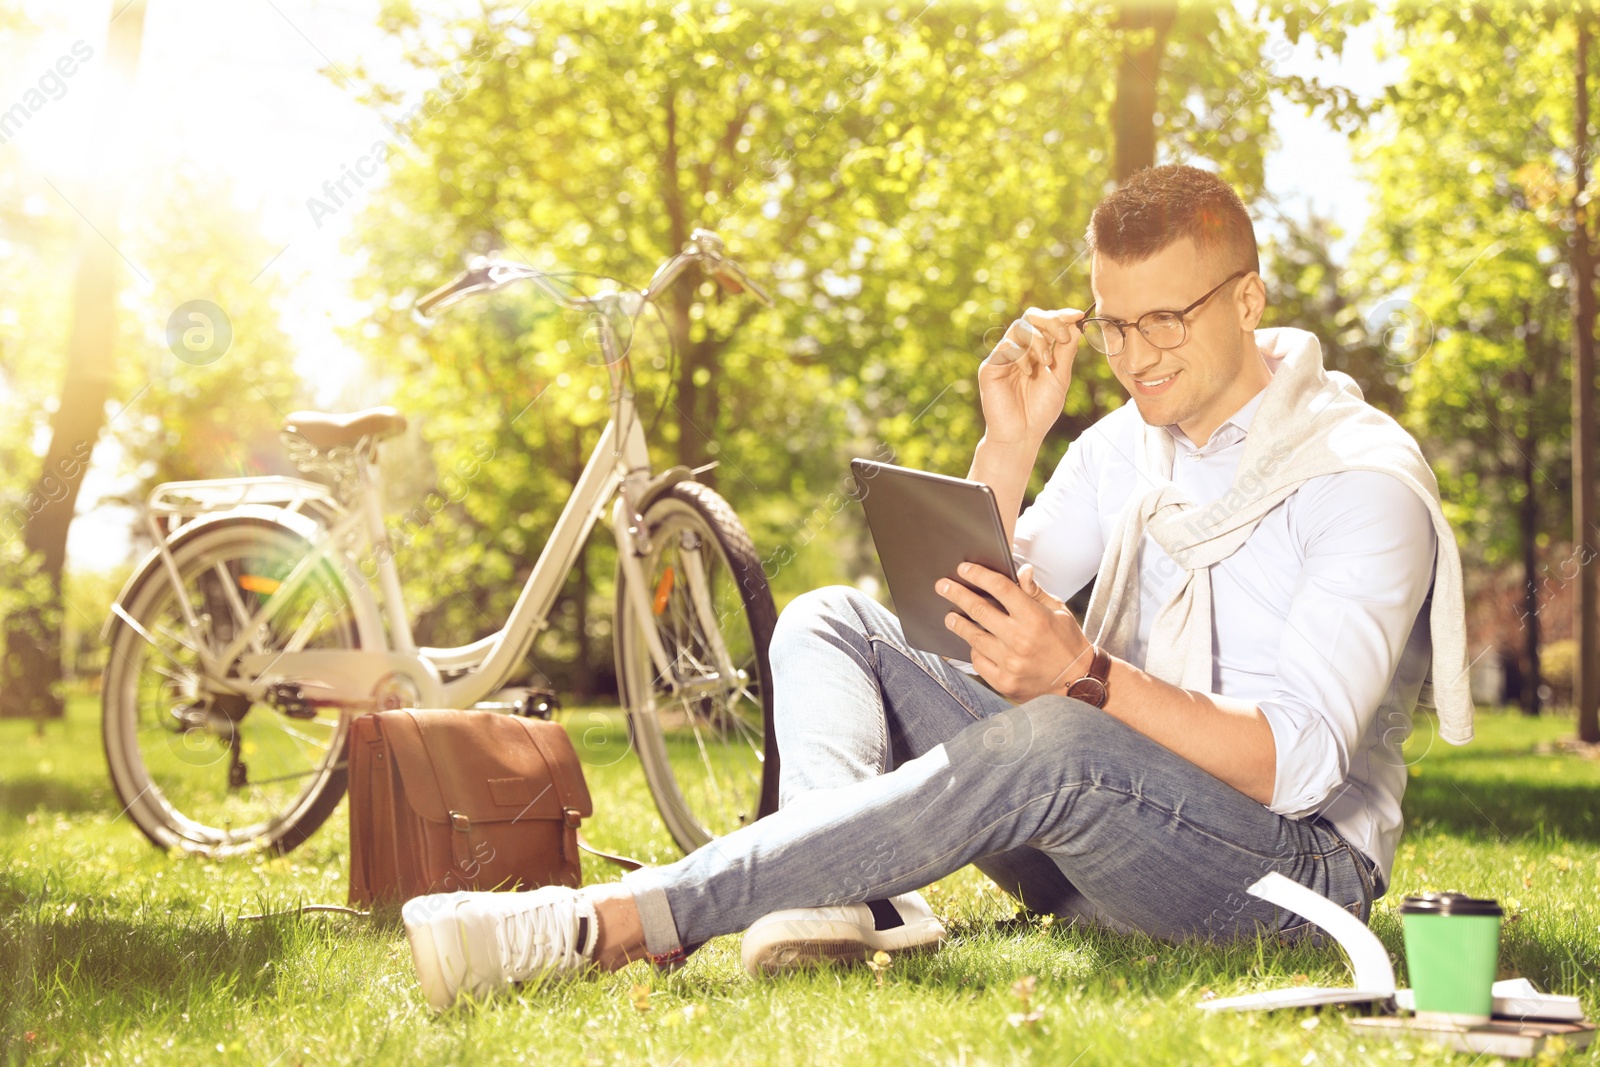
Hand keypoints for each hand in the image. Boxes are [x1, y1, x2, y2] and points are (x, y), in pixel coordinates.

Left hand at [935, 562, 1094, 702]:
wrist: (1079, 683)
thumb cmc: (1067, 642)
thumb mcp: (1058, 612)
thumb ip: (1035, 592)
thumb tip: (1022, 570)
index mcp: (1034, 618)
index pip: (1000, 588)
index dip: (979, 575)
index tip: (963, 569)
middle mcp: (1020, 640)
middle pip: (979, 610)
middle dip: (957, 594)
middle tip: (942, 586)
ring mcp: (1010, 663)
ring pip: (974, 637)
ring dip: (958, 624)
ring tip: (950, 616)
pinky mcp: (1004, 682)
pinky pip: (979, 662)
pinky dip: (974, 651)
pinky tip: (972, 643)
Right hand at [978, 307, 1084, 448]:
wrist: (1023, 435)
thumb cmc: (1041, 410)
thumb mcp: (1060, 377)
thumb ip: (1066, 351)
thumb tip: (1077, 324)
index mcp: (1035, 351)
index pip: (1045, 323)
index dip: (1061, 315)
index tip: (1078, 315)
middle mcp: (1018, 350)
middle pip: (1030, 317)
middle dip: (1050, 322)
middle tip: (1064, 336)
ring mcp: (1003, 357)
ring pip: (1019, 327)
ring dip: (1038, 340)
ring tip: (1046, 361)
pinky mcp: (990, 367)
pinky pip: (1006, 346)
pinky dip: (1021, 355)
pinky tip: (1028, 372)